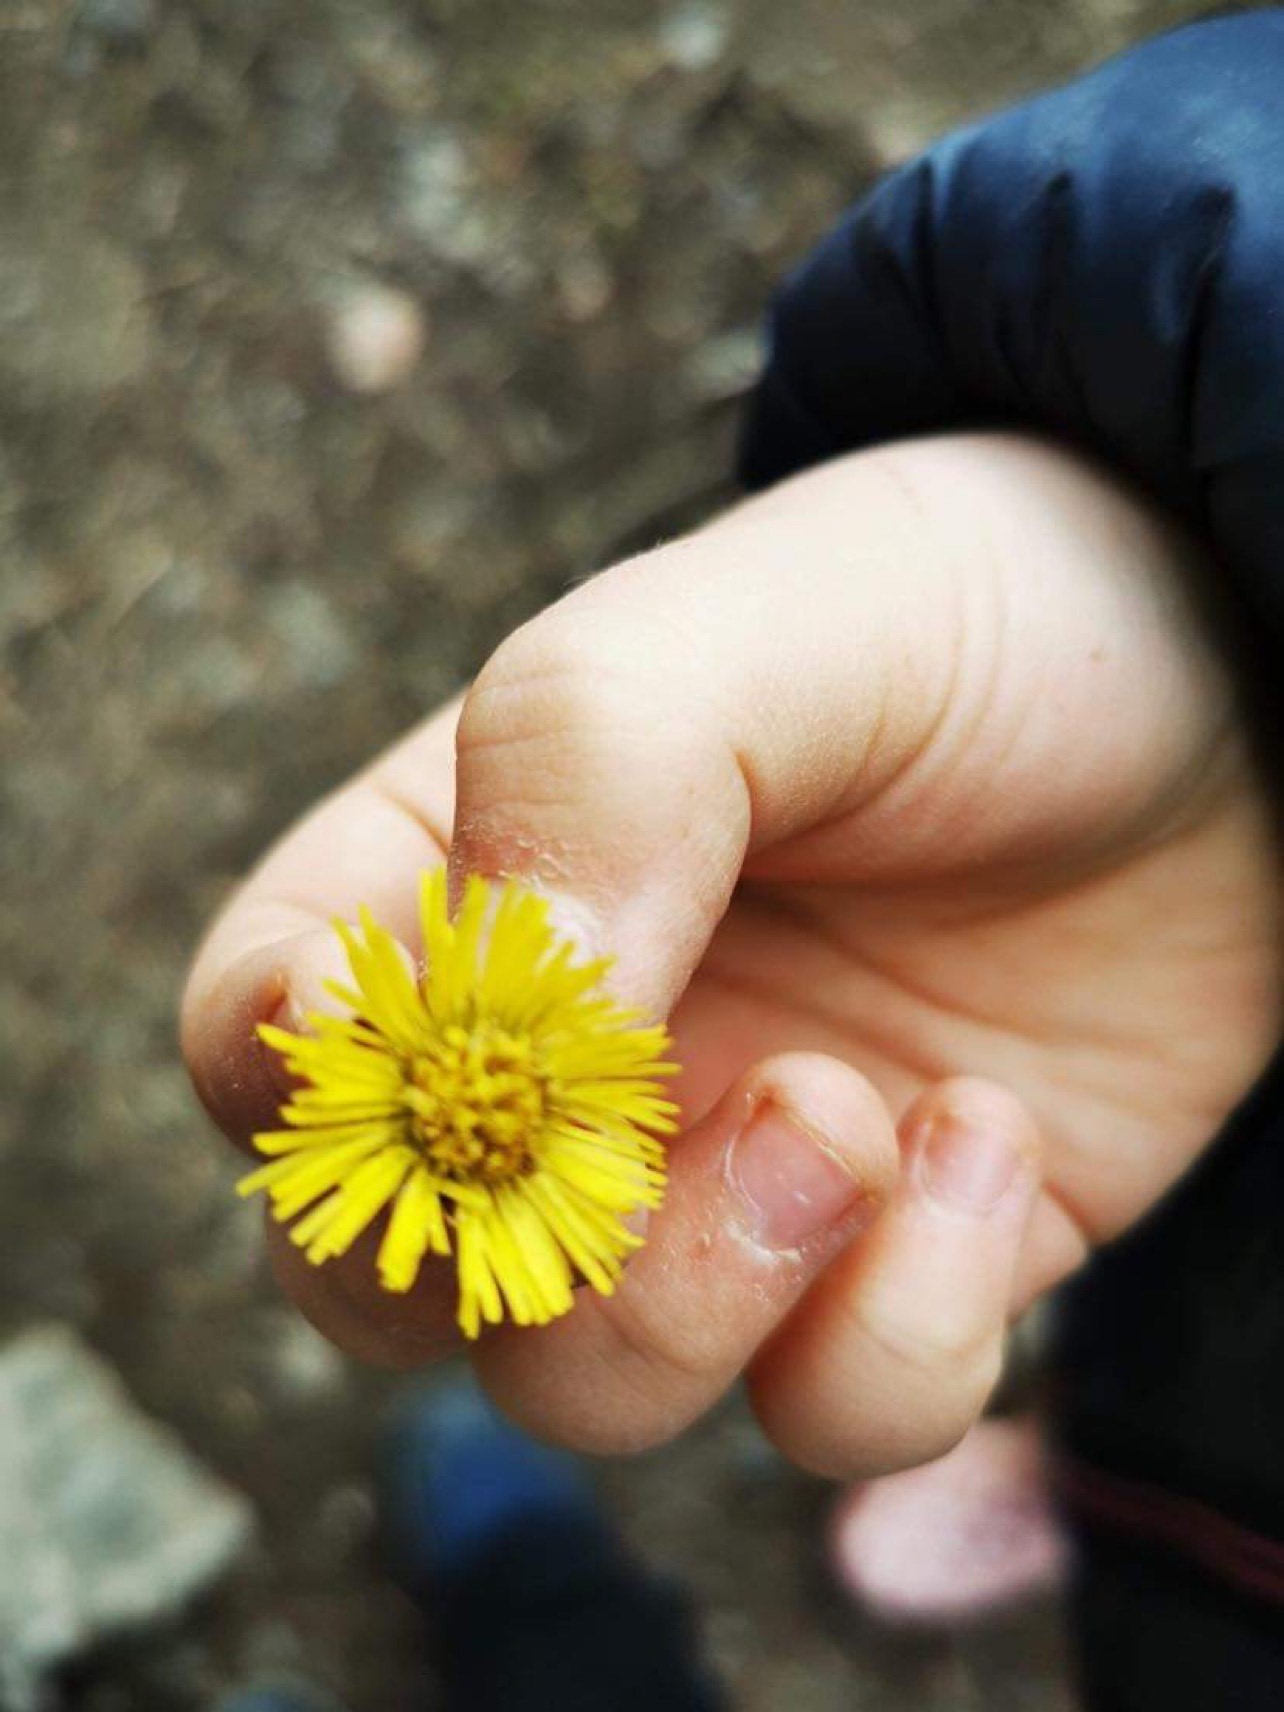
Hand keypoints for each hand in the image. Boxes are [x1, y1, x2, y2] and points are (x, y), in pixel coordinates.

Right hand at [182, 433, 1281, 1475]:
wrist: (1227, 691)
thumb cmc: (962, 619)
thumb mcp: (764, 621)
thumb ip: (591, 765)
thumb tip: (522, 1039)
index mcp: (467, 879)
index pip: (265, 1037)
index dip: (295, 1081)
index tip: (417, 1035)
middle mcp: (566, 1059)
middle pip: (384, 1274)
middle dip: (502, 1248)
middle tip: (650, 1110)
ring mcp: (716, 1182)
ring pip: (586, 1388)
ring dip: (702, 1296)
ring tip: (853, 1113)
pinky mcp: (887, 1268)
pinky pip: (829, 1418)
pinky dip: (907, 1329)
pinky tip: (988, 1136)